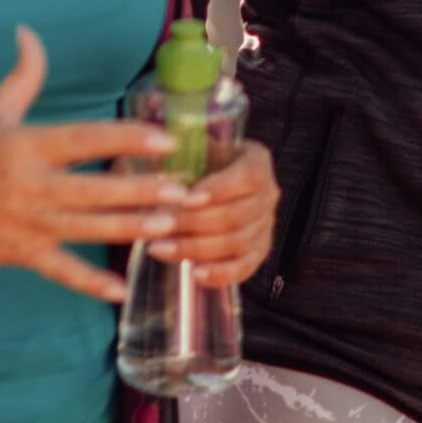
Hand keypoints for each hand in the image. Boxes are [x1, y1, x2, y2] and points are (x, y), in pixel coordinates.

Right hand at [0, 27, 190, 299]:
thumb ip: (22, 75)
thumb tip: (29, 32)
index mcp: (24, 145)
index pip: (85, 139)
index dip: (126, 139)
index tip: (163, 138)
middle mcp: (28, 186)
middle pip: (95, 191)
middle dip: (142, 192)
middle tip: (184, 190)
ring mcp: (25, 225)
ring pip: (88, 230)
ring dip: (130, 228)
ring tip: (169, 225)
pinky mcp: (20, 255)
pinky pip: (61, 272)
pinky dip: (89, 285)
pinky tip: (120, 290)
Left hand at [148, 140, 276, 286]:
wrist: (215, 182)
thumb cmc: (202, 163)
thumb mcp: (196, 148)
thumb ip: (182, 151)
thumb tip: (152, 153)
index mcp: (257, 163)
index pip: (245, 178)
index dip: (217, 190)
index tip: (184, 199)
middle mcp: (269, 194)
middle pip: (236, 216)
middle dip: (193, 223)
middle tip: (159, 225)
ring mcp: (266, 226)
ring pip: (236, 243)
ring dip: (195, 248)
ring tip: (159, 248)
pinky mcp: (259, 253)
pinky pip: (243, 268)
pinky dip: (219, 274)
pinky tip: (193, 273)